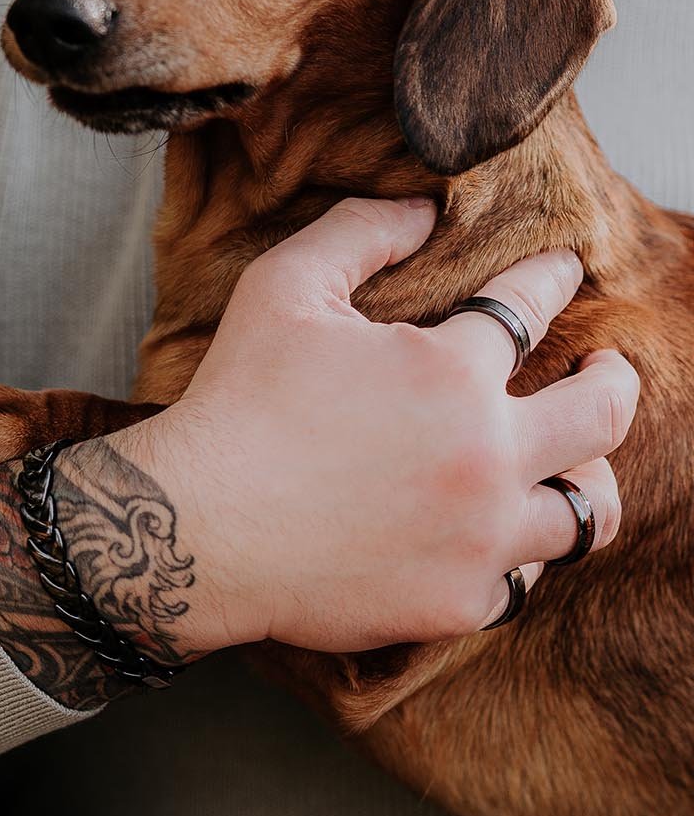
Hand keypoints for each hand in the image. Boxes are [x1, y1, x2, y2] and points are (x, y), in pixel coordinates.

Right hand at [109, 197, 638, 654]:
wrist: (198, 530)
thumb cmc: (237, 404)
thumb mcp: (284, 289)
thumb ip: (360, 233)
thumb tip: (423, 213)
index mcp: (452, 370)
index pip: (531, 306)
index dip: (552, 277)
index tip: (565, 269)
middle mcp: (488, 455)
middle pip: (604, 414)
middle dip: (618, 379)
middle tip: (610, 368)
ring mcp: (479, 537)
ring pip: (587, 512)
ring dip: (587, 480)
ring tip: (577, 469)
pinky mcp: (455, 602)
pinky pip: (522, 580)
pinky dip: (518, 553)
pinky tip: (500, 538)